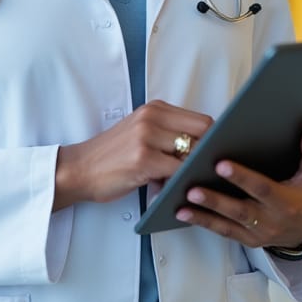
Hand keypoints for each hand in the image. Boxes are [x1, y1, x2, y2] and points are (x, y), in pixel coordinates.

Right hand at [53, 100, 212, 210]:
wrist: (80, 169)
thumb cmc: (112, 156)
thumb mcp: (141, 134)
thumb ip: (169, 135)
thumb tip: (206, 150)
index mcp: (155, 109)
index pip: (202, 120)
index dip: (215, 139)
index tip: (222, 154)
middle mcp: (152, 117)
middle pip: (203, 133)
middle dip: (210, 154)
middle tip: (211, 173)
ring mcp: (147, 137)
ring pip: (193, 153)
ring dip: (196, 171)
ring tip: (193, 184)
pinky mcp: (143, 160)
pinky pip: (177, 173)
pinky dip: (182, 184)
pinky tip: (178, 193)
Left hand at [174, 123, 301, 248]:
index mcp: (285, 202)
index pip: (261, 188)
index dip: (242, 177)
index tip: (220, 164)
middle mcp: (269, 221)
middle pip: (239, 211)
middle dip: (215, 200)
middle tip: (192, 188)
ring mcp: (256, 233)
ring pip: (226, 224)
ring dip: (202, 215)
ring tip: (180, 204)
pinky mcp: (245, 240)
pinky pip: (222, 232)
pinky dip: (202, 223)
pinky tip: (182, 212)